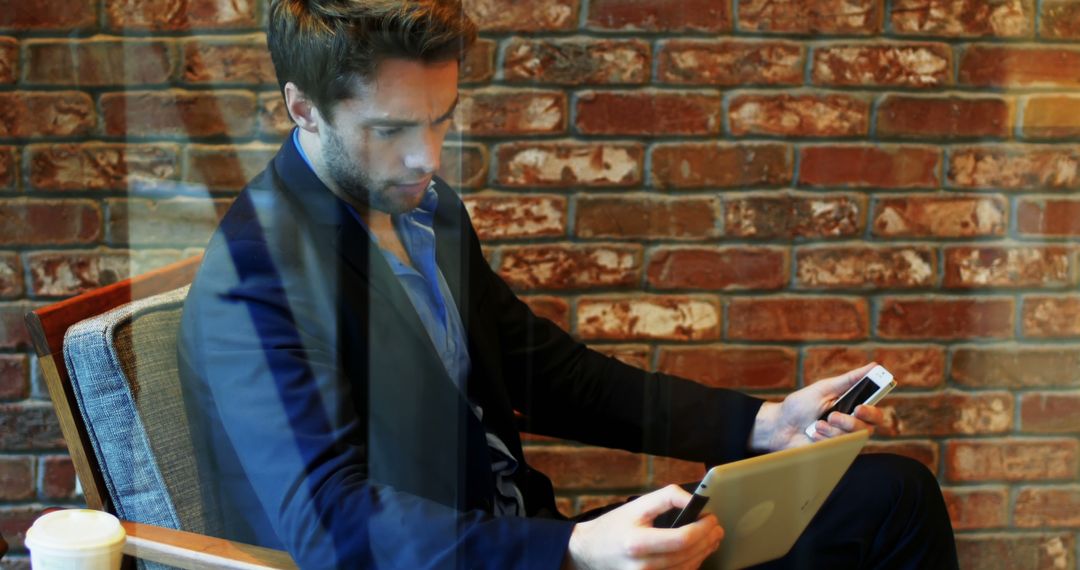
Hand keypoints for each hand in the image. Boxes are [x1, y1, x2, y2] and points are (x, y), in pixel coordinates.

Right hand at [564, 485, 722, 569]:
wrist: (590, 551)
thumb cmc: (615, 526)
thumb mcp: (637, 505)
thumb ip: (667, 498)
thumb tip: (694, 500)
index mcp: (637, 542)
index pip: (682, 540)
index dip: (703, 529)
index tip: (711, 518)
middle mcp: (642, 566)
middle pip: (688, 556)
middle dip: (709, 540)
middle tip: (717, 527)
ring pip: (687, 569)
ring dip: (704, 553)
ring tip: (711, 538)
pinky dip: (692, 564)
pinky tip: (697, 552)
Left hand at [750, 362, 885, 452]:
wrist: (779, 426)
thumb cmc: (800, 405)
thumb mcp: (823, 389)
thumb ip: (849, 380)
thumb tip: (873, 366)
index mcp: (852, 409)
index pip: (874, 414)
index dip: (872, 412)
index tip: (859, 408)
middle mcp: (851, 427)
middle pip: (867, 429)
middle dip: (849, 422)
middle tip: (833, 416)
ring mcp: (842, 441)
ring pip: (850, 440)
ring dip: (831, 430)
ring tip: (816, 424)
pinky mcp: (832, 453)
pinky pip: (836, 449)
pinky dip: (823, 439)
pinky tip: (812, 434)